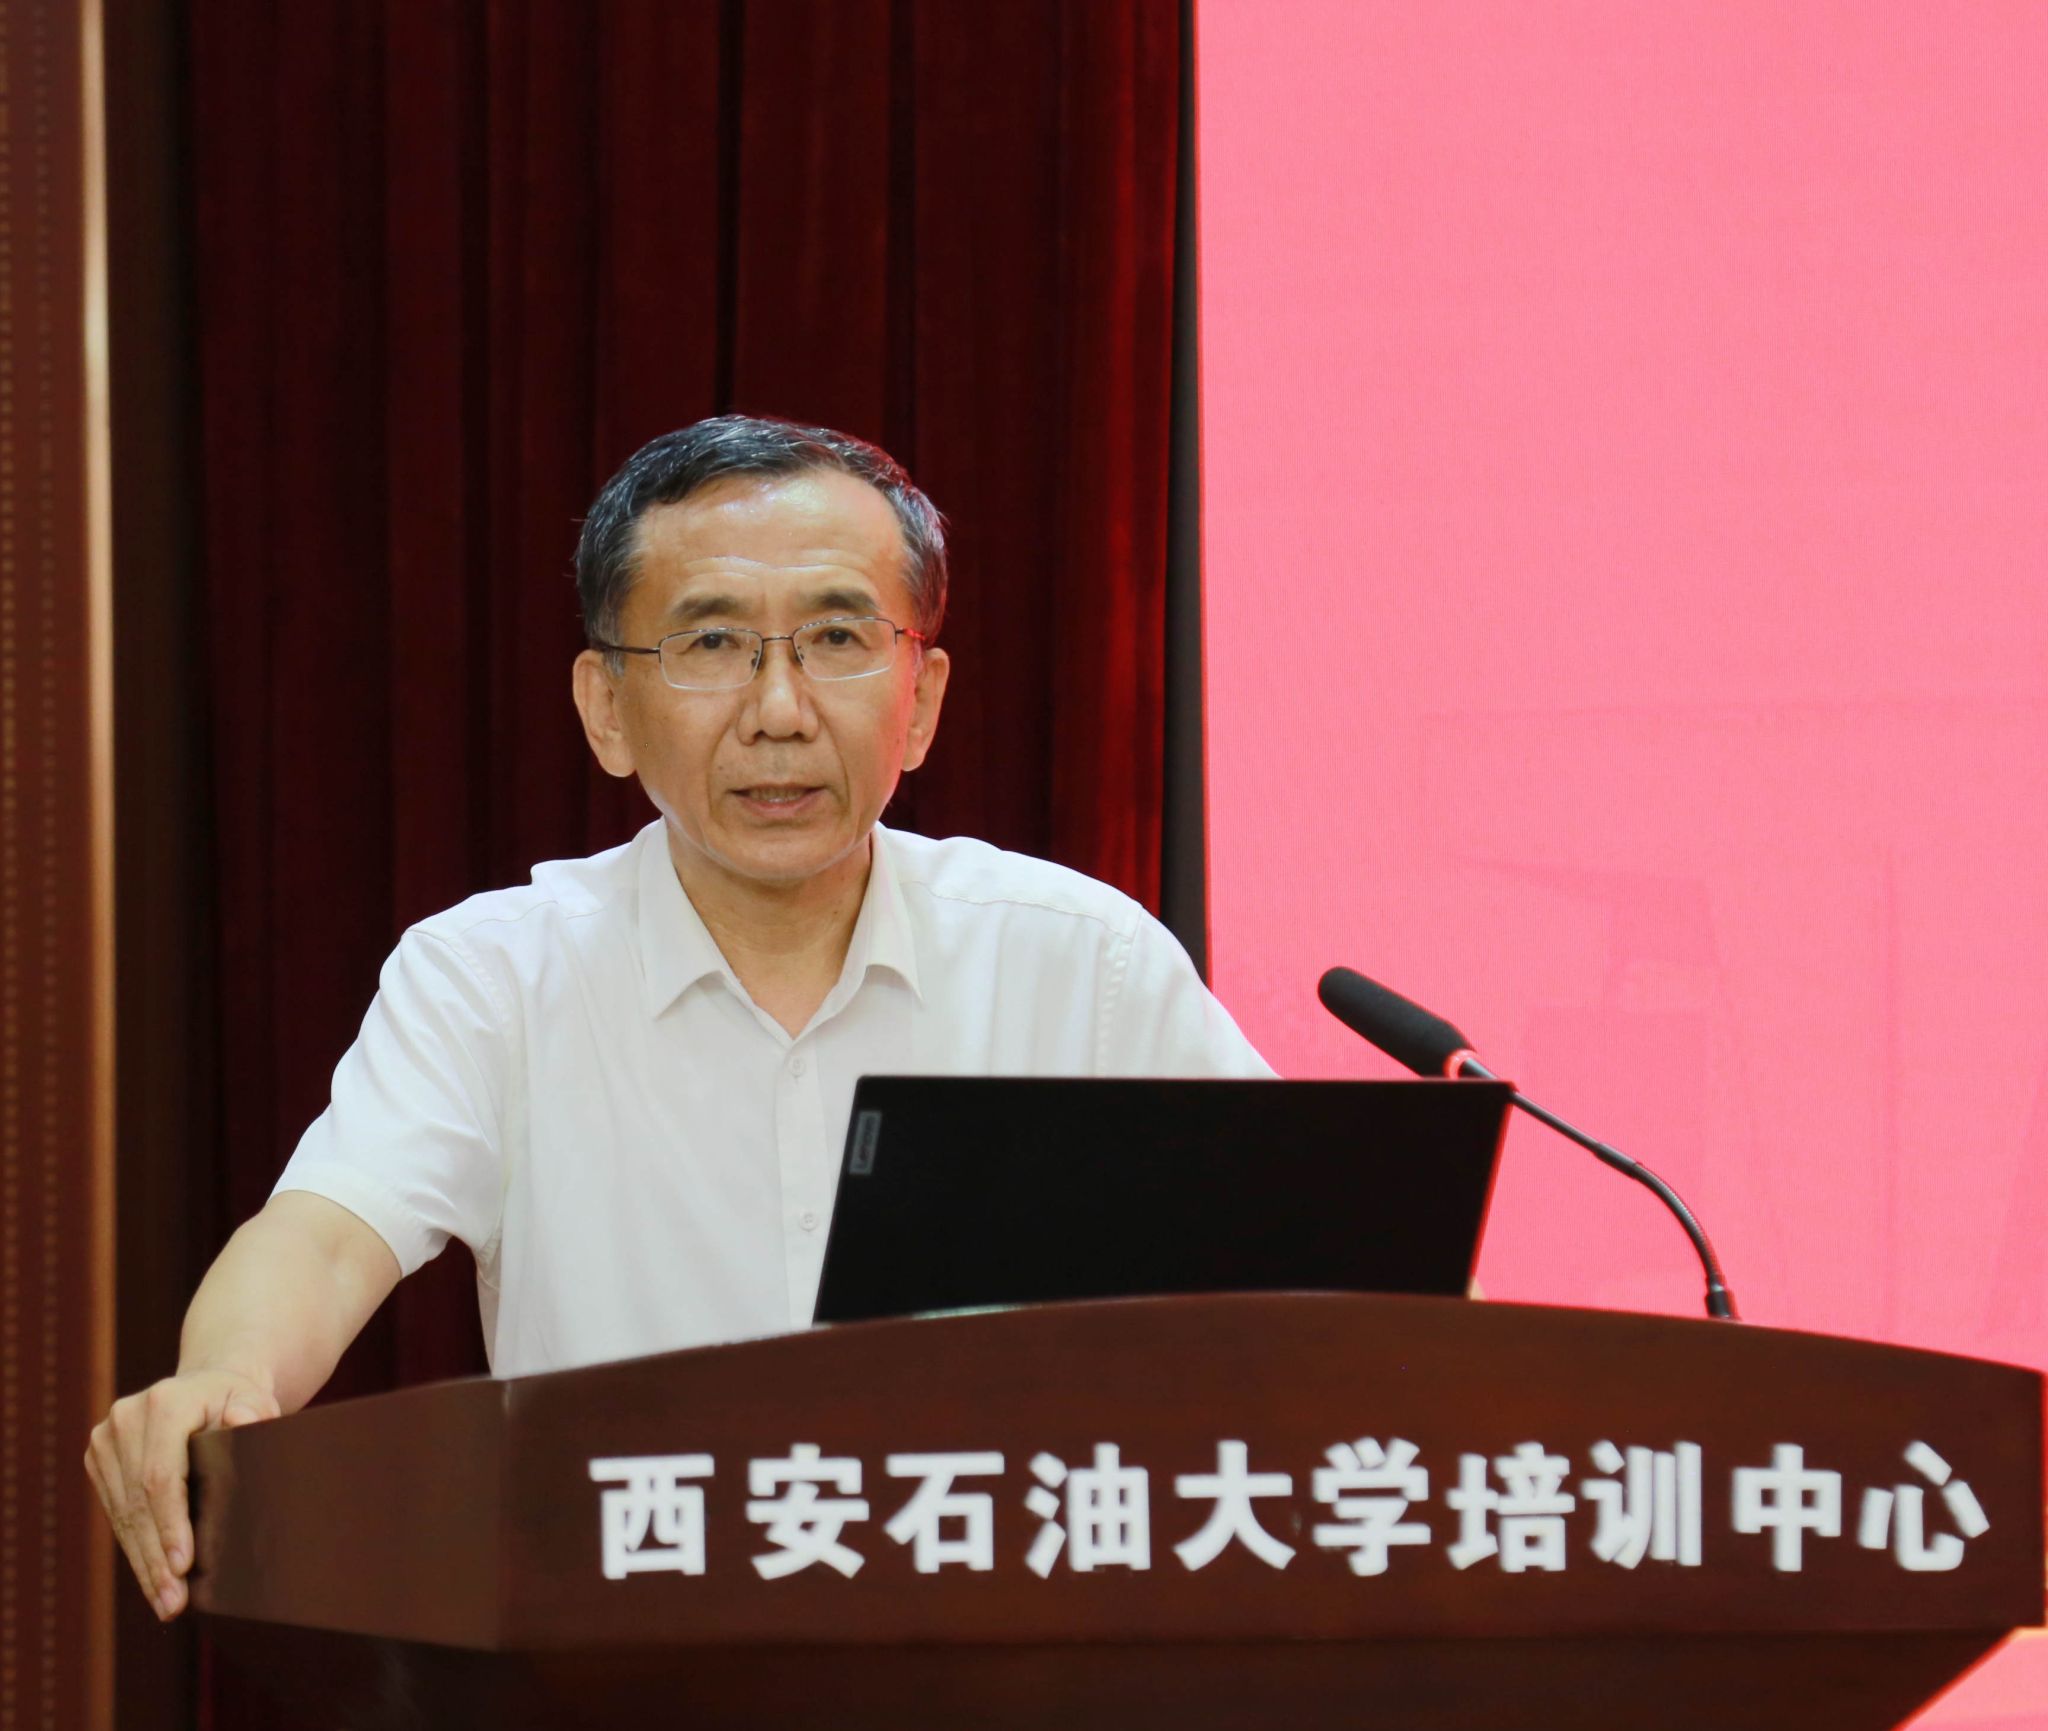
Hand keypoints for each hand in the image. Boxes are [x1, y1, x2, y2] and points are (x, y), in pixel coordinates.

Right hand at [84, 1369, 280, 1620]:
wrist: (207, 1385)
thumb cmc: (239, 1400)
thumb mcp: (256, 1398)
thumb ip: (255, 1410)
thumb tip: (242, 1420)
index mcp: (165, 1403)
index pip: (161, 1476)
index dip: (171, 1524)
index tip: (183, 1565)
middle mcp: (125, 1419)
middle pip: (139, 1503)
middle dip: (156, 1558)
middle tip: (174, 1604)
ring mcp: (106, 1439)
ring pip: (124, 1514)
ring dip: (144, 1563)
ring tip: (167, 1604)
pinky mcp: (98, 1458)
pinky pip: (116, 1512)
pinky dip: (136, 1547)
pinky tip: (152, 1579)